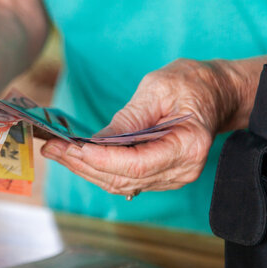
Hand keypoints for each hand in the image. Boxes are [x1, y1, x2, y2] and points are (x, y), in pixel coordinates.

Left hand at [41, 58, 240, 194]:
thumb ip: (130, 118)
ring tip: (56, 152)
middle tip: (52, 149)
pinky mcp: (160, 175)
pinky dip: (99, 170)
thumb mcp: (158, 88)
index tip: (73, 149)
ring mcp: (172, 176)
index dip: (102, 160)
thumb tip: (97, 141)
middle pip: (125, 179)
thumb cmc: (191, 84)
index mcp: (188, 146)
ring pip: (121, 184)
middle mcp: (182, 169)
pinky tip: (77, 158)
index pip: (137, 165)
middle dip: (84, 165)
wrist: (214, 93)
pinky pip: (126, 179)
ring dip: (86, 170)